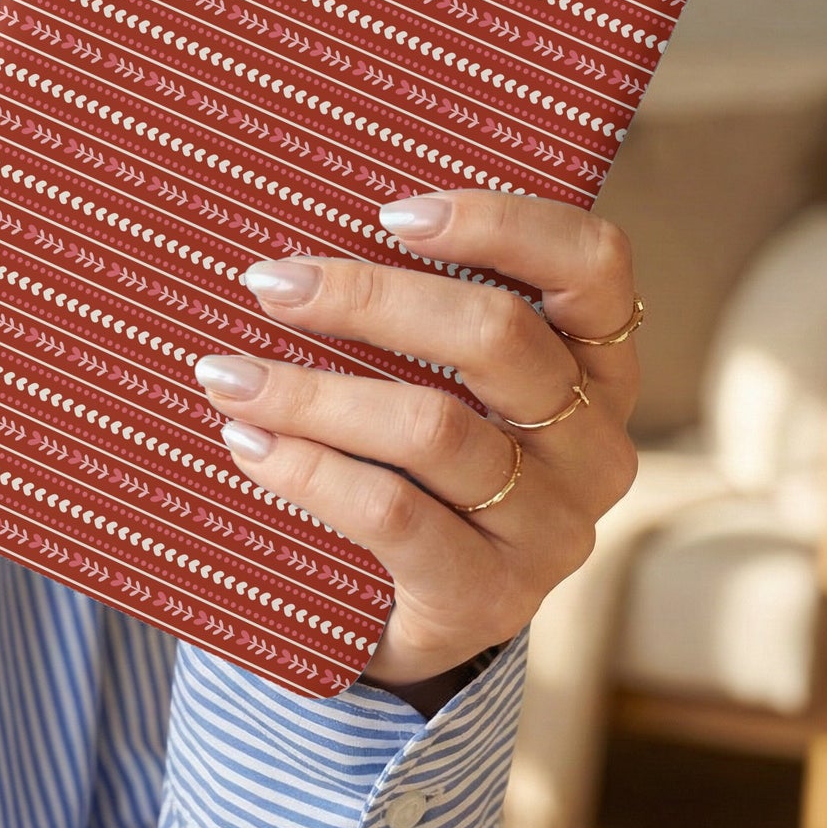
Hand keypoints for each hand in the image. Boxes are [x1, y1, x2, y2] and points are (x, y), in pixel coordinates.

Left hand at [193, 189, 639, 714]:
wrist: (424, 614)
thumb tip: (301, 235)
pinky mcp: (492, 596)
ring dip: (312, 394)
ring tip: (228, 377)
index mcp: (598, 365)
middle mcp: (595, 444)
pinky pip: (393, 515)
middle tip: (268, 284)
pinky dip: (309, 472)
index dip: (501, 222)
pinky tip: (249, 446)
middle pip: (498, 337)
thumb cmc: (423, 463)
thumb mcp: (450, 383)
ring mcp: (552, 529)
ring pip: (434, 429)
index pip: (592, 264)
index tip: (391, 212)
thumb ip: (422, 316)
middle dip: (367, 300)